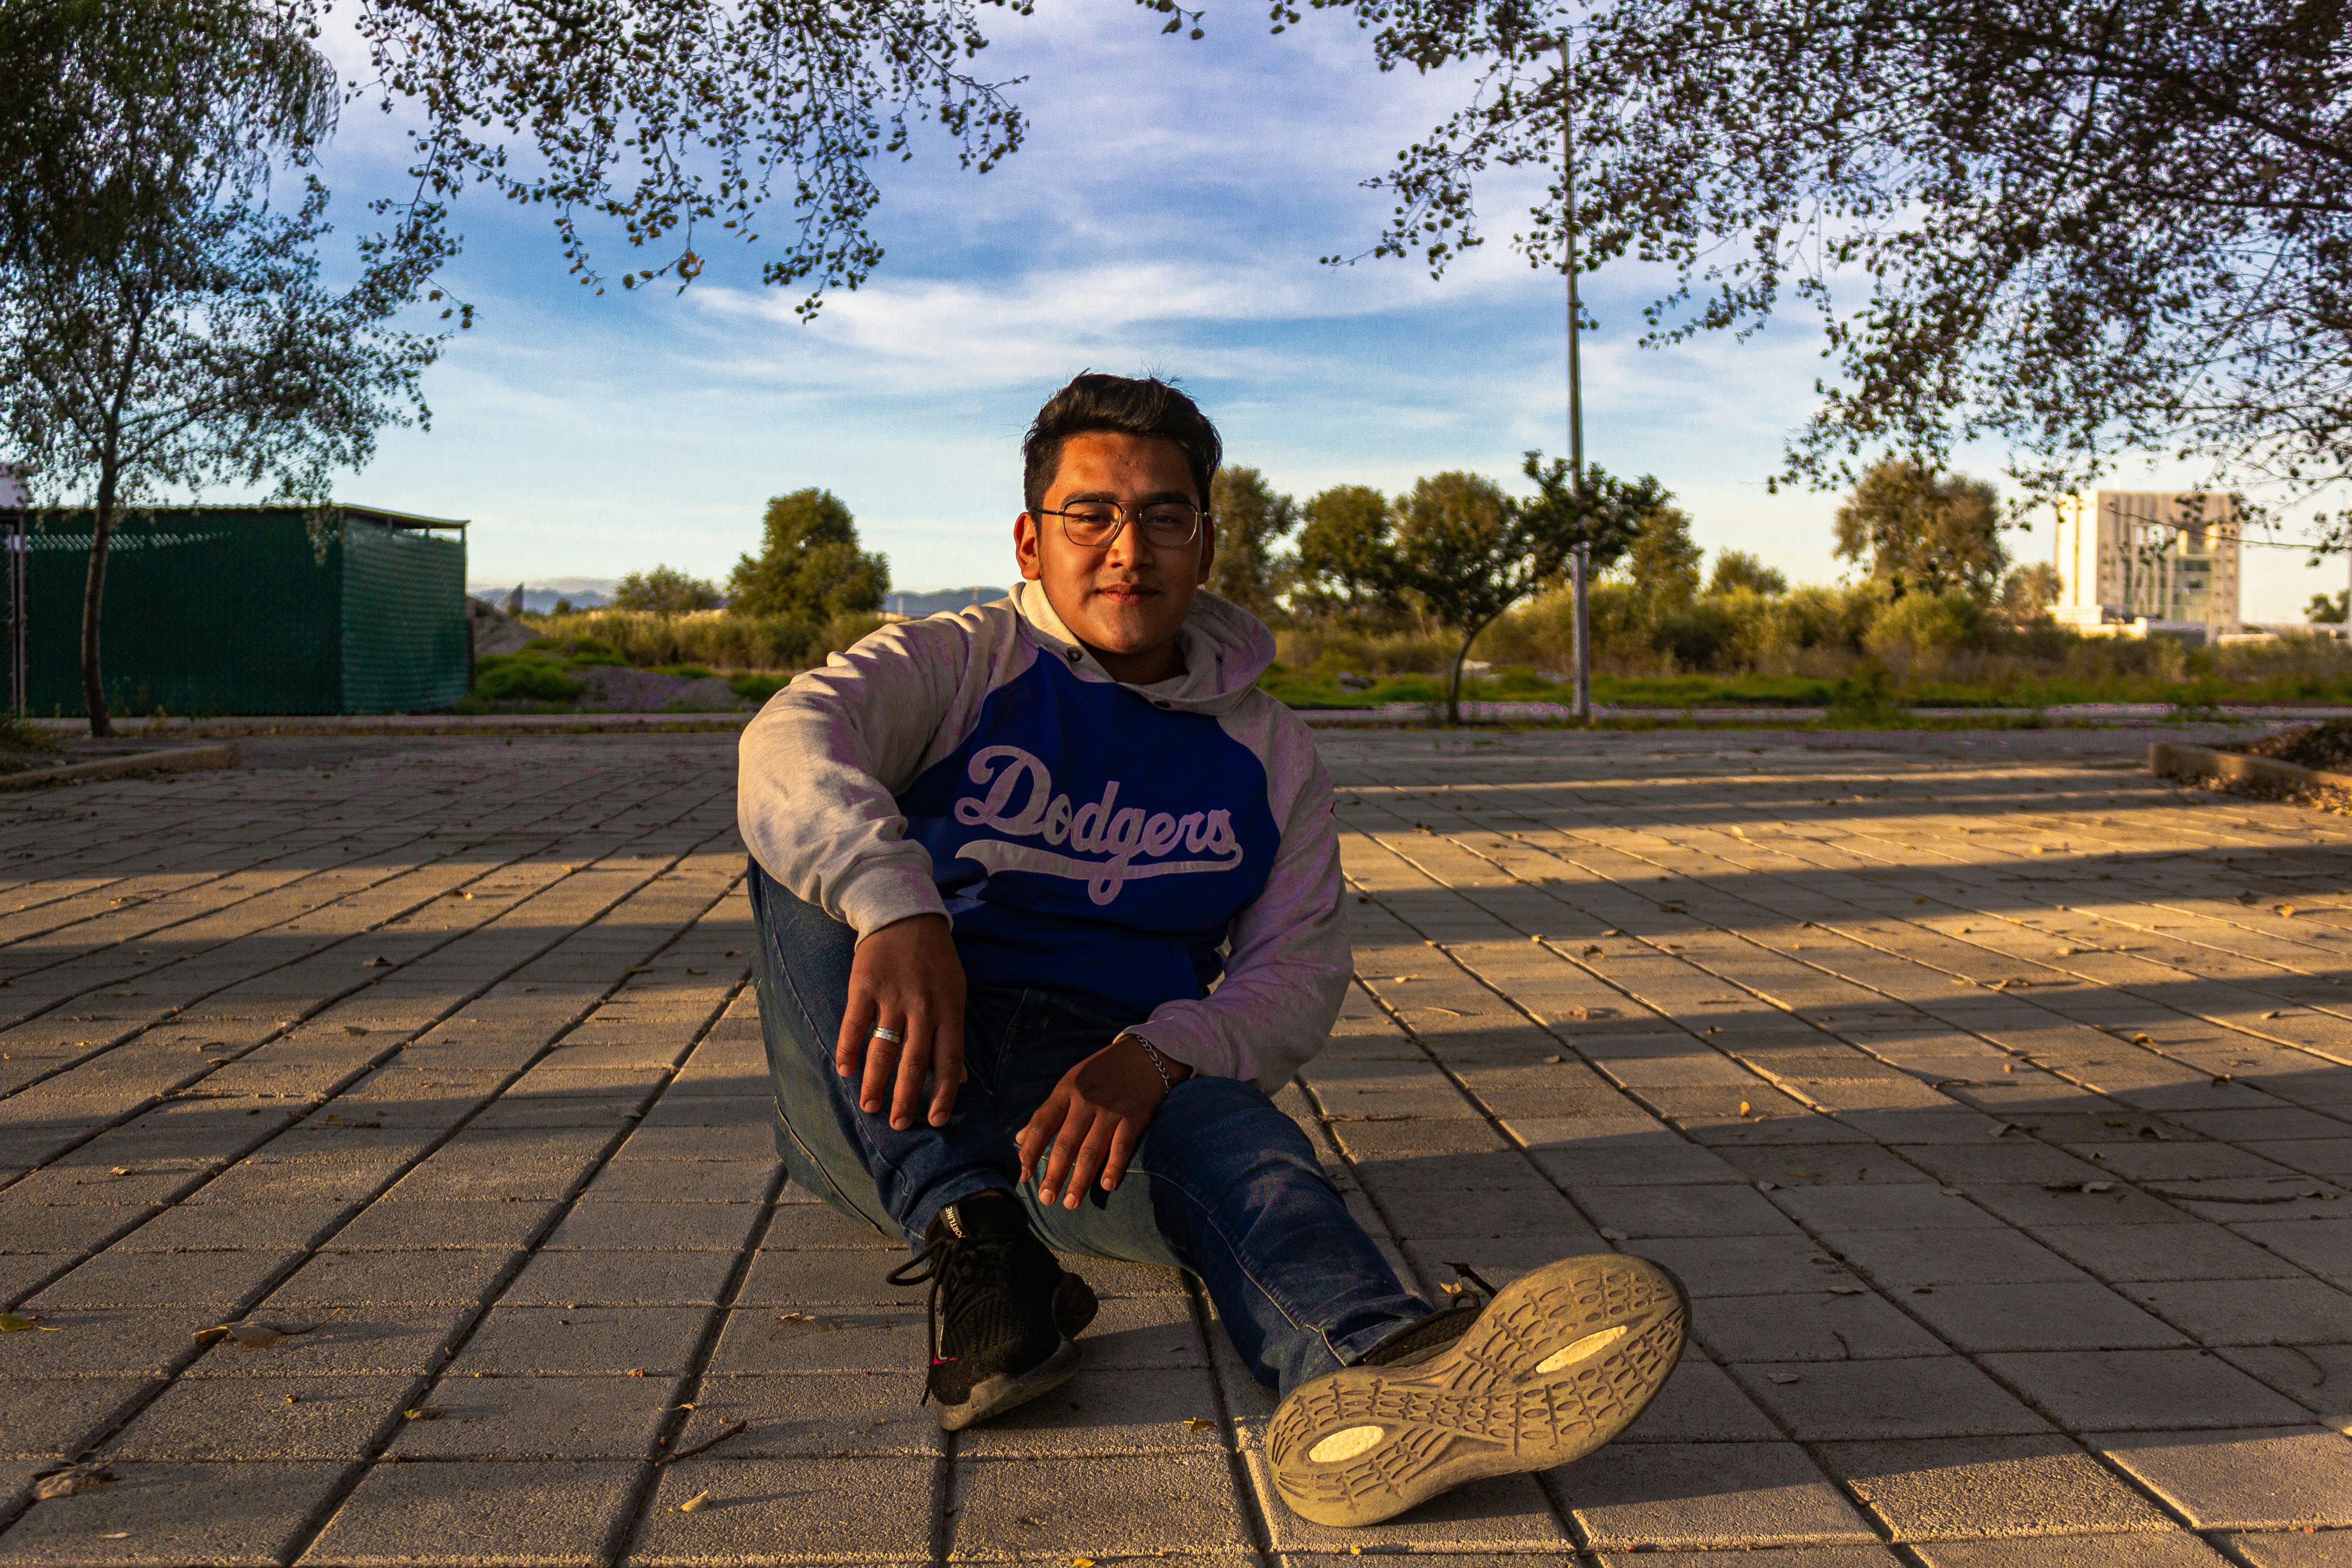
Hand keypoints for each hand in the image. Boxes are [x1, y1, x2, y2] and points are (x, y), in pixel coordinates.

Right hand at [838, 913, 966, 1130]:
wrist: (904, 915)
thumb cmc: (934, 960)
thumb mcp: (955, 993)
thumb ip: (954, 1035)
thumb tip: (963, 1079)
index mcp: (949, 1010)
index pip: (950, 1060)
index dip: (943, 1093)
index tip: (935, 1121)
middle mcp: (922, 1007)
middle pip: (915, 1062)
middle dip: (905, 1097)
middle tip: (897, 1125)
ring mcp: (892, 996)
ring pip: (884, 1048)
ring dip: (875, 1082)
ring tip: (869, 1107)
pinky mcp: (865, 985)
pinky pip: (854, 1024)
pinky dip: (848, 1049)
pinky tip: (846, 1070)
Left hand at [1017, 1035, 1191, 1208]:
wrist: (1144, 1055)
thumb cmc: (1102, 1072)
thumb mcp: (1070, 1083)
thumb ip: (1048, 1112)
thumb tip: (1019, 1139)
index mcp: (1066, 1090)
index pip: (1042, 1124)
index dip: (1030, 1151)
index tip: (1023, 1175)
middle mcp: (1085, 1100)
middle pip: (1065, 1143)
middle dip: (1054, 1174)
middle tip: (1046, 1199)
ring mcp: (1110, 1109)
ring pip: (1091, 1150)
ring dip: (1080, 1179)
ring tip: (1070, 1203)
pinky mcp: (1134, 1116)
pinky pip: (1122, 1146)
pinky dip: (1114, 1167)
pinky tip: (1106, 1186)